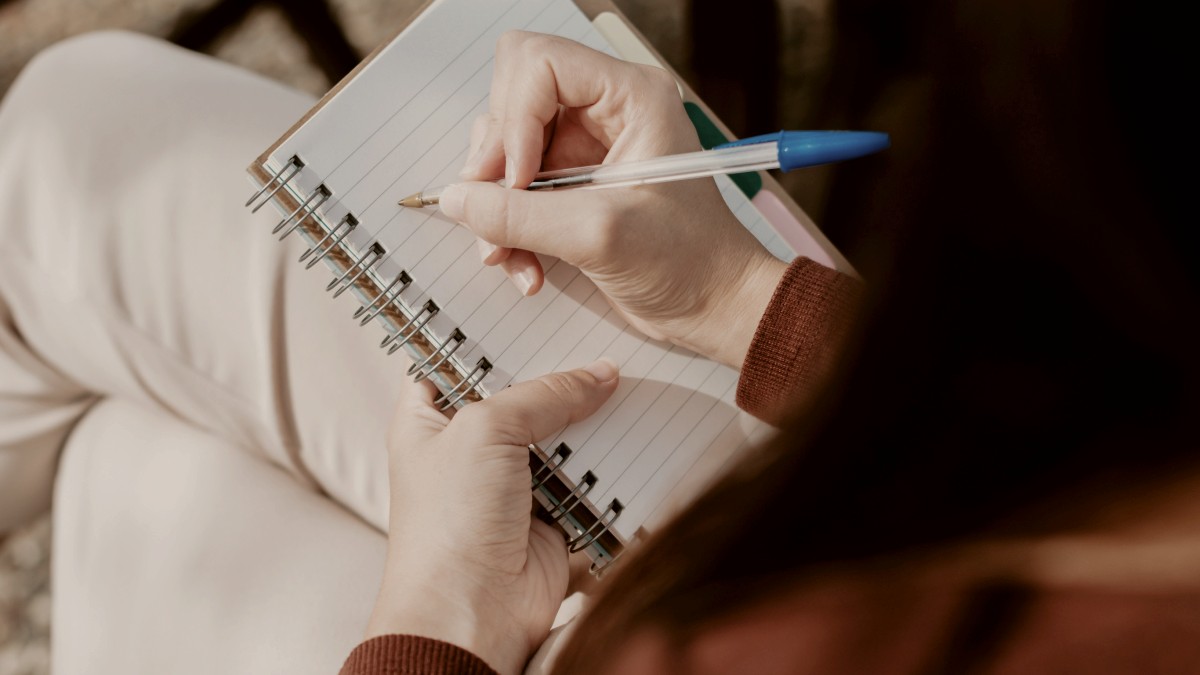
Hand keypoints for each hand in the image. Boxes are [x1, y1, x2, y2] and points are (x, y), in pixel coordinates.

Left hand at [366, 359, 619, 674]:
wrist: (470, 616)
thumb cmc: (449, 522)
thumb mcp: (486, 430)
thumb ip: (545, 394)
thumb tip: (601, 374)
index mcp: (431, 417)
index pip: (460, 357)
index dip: (496, 332)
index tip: (537, 299)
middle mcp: (470, 445)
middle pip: (524, 394)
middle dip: (561, 373)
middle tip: (602, 333)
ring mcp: (513, 482)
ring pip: (562, 435)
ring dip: (593, 418)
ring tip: (633, 375)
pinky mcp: (552, 516)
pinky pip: (589, 478)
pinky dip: (612, 463)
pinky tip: (641, 429)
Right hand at [441, 31, 785, 369]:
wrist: (711, 306)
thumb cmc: (690, 262)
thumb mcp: (600, 236)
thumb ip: (520, 216)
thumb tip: (458, 200)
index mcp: (629, 97)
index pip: (539, 63)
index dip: (515, 118)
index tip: (517, 179)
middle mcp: (603, 112)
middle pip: (510, 101)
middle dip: (495, 163)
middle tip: (496, 214)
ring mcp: (584, 149)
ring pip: (503, 150)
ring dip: (496, 207)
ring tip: (511, 254)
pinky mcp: (570, 187)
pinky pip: (511, 192)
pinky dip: (507, 230)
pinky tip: (527, 267)